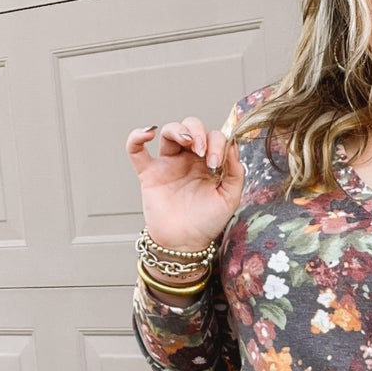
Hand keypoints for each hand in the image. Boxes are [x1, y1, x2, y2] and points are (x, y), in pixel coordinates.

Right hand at [126, 117, 244, 251]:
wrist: (184, 243)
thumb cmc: (206, 222)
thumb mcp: (229, 198)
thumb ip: (235, 173)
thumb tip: (234, 145)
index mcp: (209, 162)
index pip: (214, 138)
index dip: (217, 144)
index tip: (216, 164)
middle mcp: (189, 159)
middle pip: (191, 127)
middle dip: (198, 132)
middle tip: (201, 151)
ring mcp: (168, 164)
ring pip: (169, 132)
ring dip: (178, 130)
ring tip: (187, 142)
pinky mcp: (149, 174)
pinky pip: (136, 151)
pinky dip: (136, 138)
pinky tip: (146, 132)